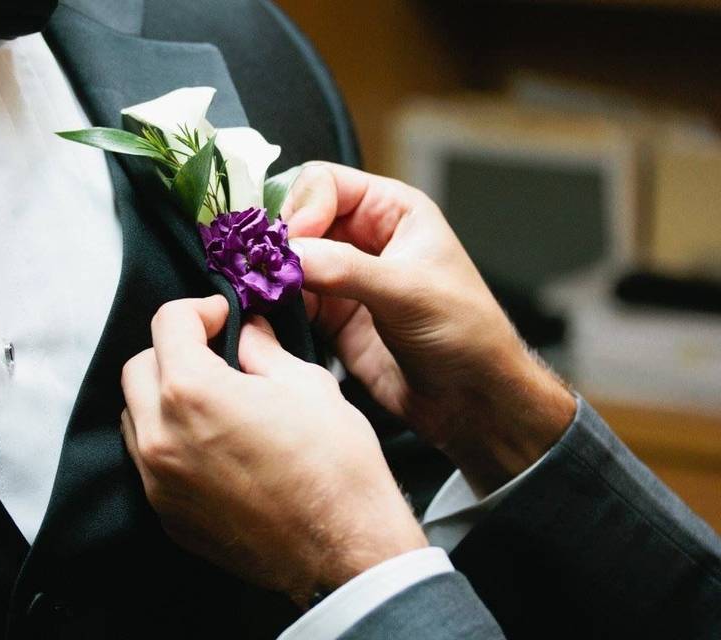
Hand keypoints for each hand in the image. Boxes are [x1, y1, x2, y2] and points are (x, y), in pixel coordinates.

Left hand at [120, 296, 426, 605]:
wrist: (346, 548)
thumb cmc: (335, 466)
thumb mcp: (307, 384)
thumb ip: (263, 349)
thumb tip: (248, 331)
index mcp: (193, 392)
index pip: (168, 323)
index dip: (200, 309)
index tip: (223, 318)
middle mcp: (161, 437)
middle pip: (139, 368)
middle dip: (174, 351)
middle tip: (216, 354)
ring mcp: (159, 482)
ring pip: (135, 417)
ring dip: (163, 397)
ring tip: (211, 400)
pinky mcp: (167, 515)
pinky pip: (149, 462)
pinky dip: (169, 442)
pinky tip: (212, 445)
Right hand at [284, 163, 575, 492]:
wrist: (471, 401)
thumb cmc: (467, 334)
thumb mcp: (409, 291)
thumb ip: (347, 269)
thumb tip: (291, 255)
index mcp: (392, 211)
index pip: (326, 183)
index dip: (304, 207)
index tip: (294, 241)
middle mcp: (364, 238)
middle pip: (299, 218)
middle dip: (279, 240)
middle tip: (266, 267)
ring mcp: (343, 278)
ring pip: (288, 260)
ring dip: (271, 274)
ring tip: (261, 291)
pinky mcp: (330, 317)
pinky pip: (288, 299)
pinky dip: (272, 304)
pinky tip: (266, 313)